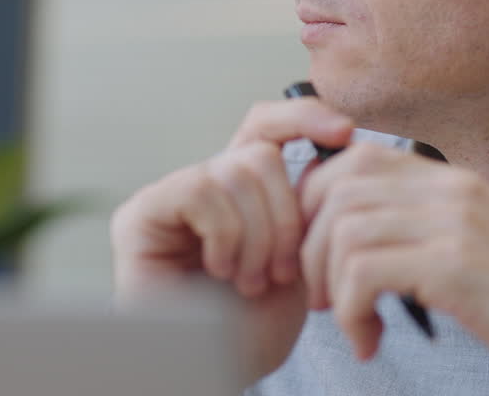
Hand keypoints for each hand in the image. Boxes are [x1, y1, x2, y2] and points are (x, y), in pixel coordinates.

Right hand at [110, 98, 353, 377]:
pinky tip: (221, 271)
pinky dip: (226, 235)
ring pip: (236, 172)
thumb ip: (305, 201)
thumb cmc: (255, 328)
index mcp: (240, 191)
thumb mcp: (299, 257)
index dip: (304, 117)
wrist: (216, 371)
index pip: (266, 126)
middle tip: (282, 271)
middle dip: (285, 215)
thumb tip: (337, 138)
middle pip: (259, 154)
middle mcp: (201, 185)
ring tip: (252, 281)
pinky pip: (202, 189)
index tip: (346, 132)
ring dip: (258, 236)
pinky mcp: (141, 213)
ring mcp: (168, 197)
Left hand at [299, 142, 488, 395]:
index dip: (314, 204)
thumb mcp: (471, 244)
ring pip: (342, 228)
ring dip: (328, 284)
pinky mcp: (455, 265)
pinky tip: (370, 340)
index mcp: (449, 178)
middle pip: (333, 185)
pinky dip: (351, 313)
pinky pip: (363, 272)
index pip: (351, 157)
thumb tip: (353, 233)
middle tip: (321, 293)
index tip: (319, 255)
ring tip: (349, 321)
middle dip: (308, 244)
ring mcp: (453, 222)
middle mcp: (448, 187)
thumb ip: (420, 225)